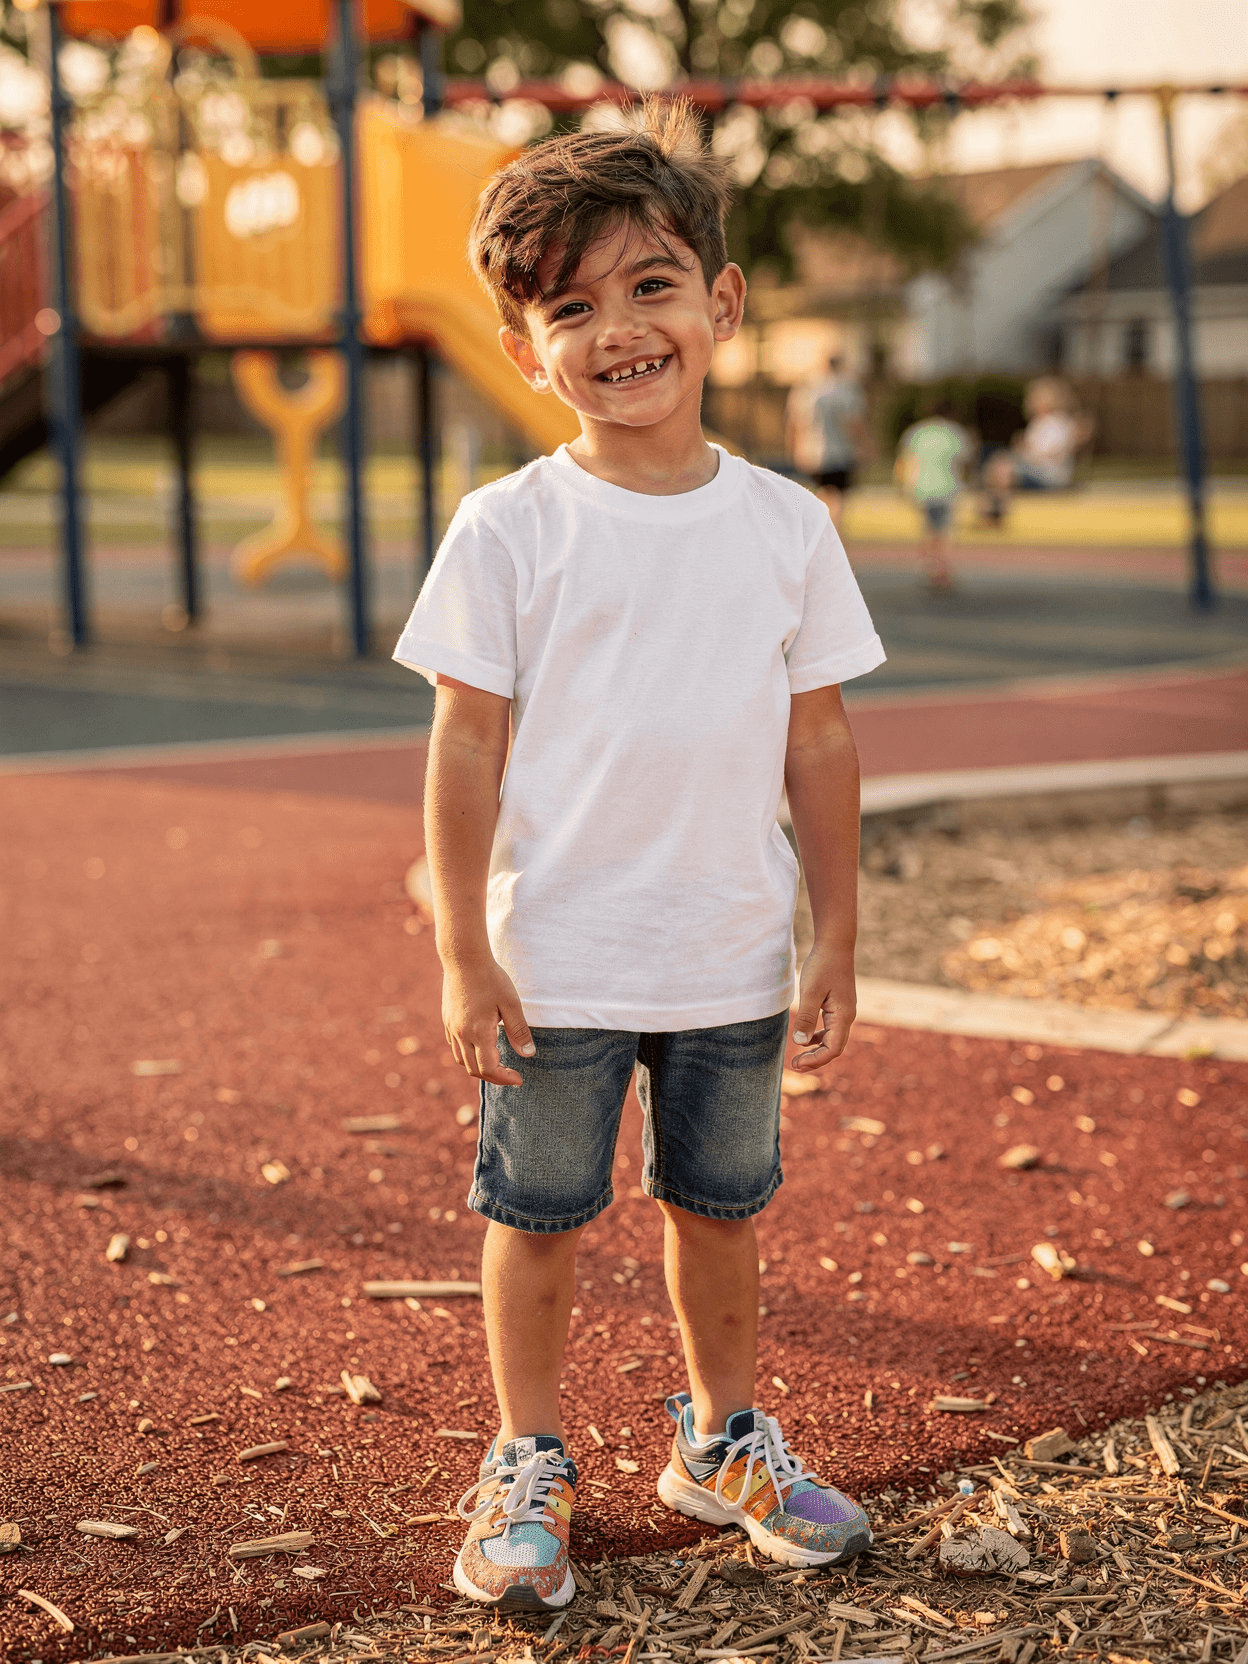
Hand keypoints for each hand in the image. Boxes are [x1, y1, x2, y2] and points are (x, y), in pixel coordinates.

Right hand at [442, 956, 534, 1086]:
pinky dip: (468, 1053)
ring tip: (497, 1062)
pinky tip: (481, 1045)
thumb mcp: (511, 1003)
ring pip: (461, 1060)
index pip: (489, 1068)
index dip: (505, 1078)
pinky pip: (455, 1046)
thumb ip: (519, 1031)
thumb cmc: (491, 978)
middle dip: (494, 1076)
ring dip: (479, 1066)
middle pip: (474, 1069)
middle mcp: (461, 1034)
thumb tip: (528, 1055)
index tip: (519, 1078)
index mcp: (478, 1032)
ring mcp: (452, 1027)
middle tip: (511, 1074)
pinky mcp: (447, 1019)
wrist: (464, 958)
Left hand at [790, 942, 855, 1067]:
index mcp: (843, 1016)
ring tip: (800, 1056)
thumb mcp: (810, 992)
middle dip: (816, 1059)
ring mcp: (844, 1011)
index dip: (815, 1060)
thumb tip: (800, 1043)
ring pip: (833, 1039)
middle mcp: (847, 1016)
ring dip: (817, 1050)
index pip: (833, 1049)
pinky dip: (819, 1037)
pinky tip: (806, 1038)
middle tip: (795, 1065)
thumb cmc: (822, 966)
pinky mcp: (839, 1005)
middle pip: (834, 1047)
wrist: (835, 945)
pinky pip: (831, 1028)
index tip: (796, 1064)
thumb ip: (806, 1017)